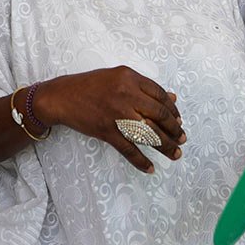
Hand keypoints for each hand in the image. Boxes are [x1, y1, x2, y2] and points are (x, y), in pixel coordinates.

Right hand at [33, 66, 184, 172]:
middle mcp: (126, 95)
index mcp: (130, 78)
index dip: (173, 110)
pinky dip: (141, 161)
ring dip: (165, 146)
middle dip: (174, 130)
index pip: (160, 95)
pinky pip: (128, 149)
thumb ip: (144, 87)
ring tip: (175, 154)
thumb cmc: (90, 85)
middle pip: (159, 115)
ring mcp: (117, 115)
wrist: (62, 97)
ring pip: (148, 134)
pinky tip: (150, 168)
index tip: (179, 120)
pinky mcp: (107, 131)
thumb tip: (172, 98)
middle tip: (182, 139)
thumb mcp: (118, 77)